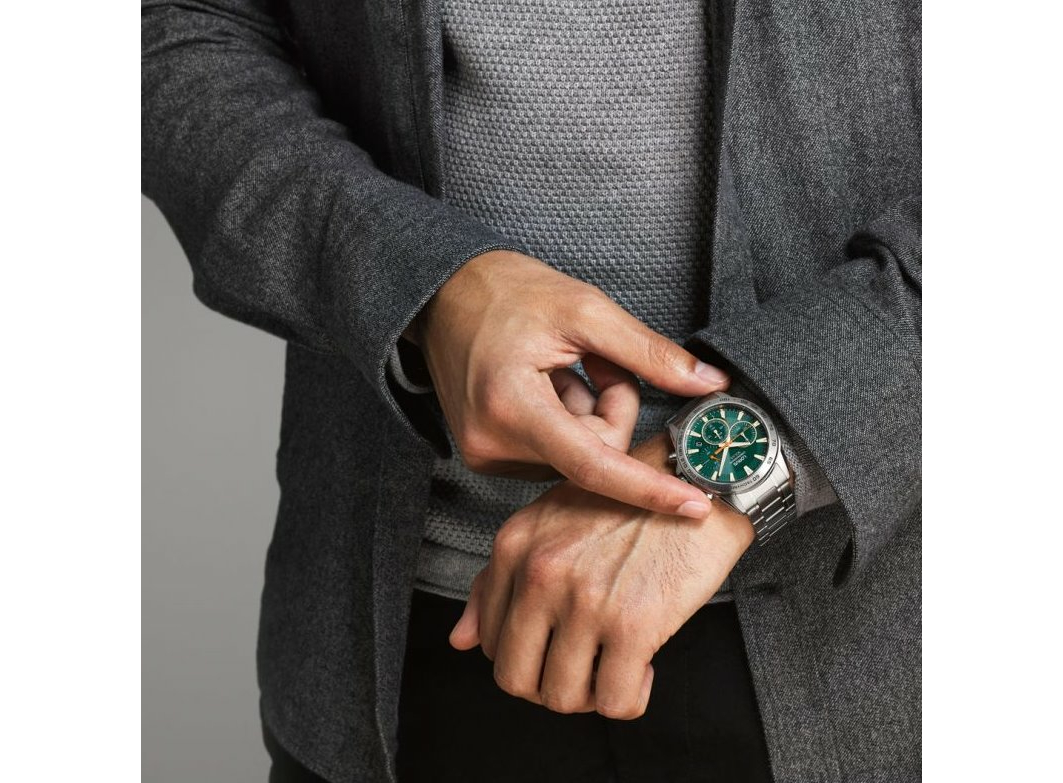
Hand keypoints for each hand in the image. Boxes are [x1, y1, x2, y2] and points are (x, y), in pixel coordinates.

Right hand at [412, 250, 729, 517]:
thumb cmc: (504, 292)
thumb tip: (707, 384)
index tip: (691, 505)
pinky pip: (555, 453)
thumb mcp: (585, 309)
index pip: (592, 465)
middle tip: (599, 362)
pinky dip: (568, 419)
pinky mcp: (487, 454)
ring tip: (563, 367)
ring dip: (589, 414)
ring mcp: (486, 453)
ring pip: (577, 456)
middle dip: (612, 410)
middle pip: (593, 456)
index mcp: (512, 405)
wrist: (443, 293)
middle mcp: (493, 442)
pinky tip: (549, 383)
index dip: (647, 487)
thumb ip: (649, 352)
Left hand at [448, 434, 754, 718]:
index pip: (490, 641)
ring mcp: (584, 600)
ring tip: (613, 667)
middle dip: (549, 688)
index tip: (557, 649)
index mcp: (514, 547)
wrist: (698, 478)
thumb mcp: (550, 525)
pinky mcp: (633, 623)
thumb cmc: (628, 503)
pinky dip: (630, 698)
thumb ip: (498, 581)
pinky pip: (616, 702)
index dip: (525, 658)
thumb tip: (460, 640)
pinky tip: (643, 668)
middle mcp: (540, 573)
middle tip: (583, 671)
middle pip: (516, 680)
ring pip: (564, 699)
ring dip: (591, 697)